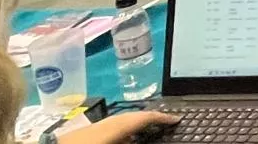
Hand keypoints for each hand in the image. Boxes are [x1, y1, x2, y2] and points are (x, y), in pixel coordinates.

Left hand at [59, 111, 177, 143]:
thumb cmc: (82, 142)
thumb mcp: (114, 136)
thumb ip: (131, 135)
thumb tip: (145, 127)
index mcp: (110, 129)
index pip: (141, 118)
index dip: (161, 117)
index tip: (177, 119)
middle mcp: (101, 124)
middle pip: (130, 116)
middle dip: (149, 117)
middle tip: (166, 121)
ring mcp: (89, 128)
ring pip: (117, 121)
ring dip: (134, 123)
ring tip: (148, 129)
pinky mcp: (80, 134)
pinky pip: (108, 127)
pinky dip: (121, 130)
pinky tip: (123, 137)